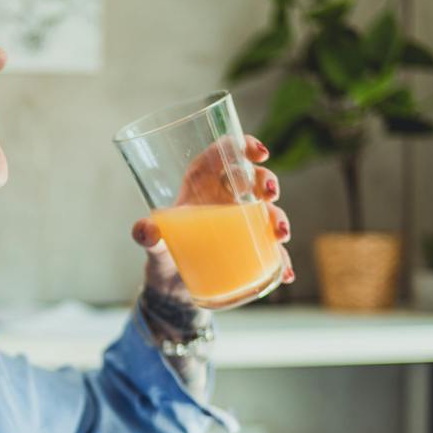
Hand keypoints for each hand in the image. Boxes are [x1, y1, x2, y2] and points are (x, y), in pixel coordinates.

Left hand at [129, 134, 295, 299]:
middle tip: (270, 196)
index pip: (224, 152)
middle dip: (267, 181)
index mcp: (202, 183)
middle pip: (253, 177)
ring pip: (268, 210)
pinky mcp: (249, 247)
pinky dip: (280, 260)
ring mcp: (240, 222)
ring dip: (279, 219)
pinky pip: (270, 250)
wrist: (171, 287)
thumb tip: (146, 230)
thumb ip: (146, 236)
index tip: (259, 154)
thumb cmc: (163, 254)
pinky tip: (286, 271)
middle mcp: (225, 197)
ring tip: (280, 236)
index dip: (244, 146)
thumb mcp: (154, 245)